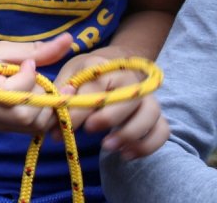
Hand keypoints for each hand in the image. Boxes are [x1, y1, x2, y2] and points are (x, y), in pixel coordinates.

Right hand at [0, 33, 75, 133]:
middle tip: (32, 76)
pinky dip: (37, 113)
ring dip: (43, 105)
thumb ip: (31, 50)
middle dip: (42, 93)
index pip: (23, 87)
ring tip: (33, 87)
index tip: (24, 61)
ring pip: (36, 125)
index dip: (29, 70)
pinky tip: (30, 98)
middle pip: (34, 114)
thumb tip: (69, 41)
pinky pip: (29, 128)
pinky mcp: (1, 132)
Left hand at [51, 51, 169, 158]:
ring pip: (151, 114)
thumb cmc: (85, 74)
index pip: (95, 89)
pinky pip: (162, 130)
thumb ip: (62, 89)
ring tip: (107, 146)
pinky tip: (126, 154)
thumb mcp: (69, 74)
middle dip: (108, 118)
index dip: (78, 111)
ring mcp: (147, 97)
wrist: (113, 66)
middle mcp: (131, 79)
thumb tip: (57, 104)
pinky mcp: (156, 114)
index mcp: (104, 67)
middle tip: (88, 131)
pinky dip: (148, 144)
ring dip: (130, 133)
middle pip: (129, 99)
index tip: (61, 127)